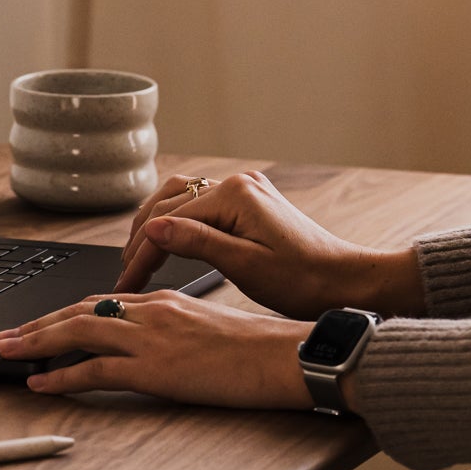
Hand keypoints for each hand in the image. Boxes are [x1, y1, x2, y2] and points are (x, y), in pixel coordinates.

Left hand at [0, 291, 314, 406]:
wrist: (287, 357)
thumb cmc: (260, 352)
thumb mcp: (210, 332)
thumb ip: (177, 334)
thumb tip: (156, 351)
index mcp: (165, 302)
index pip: (100, 302)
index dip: (64, 313)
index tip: (39, 324)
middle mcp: (152, 312)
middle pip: (78, 311)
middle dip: (37, 324)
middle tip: (5, 336)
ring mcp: (151, 338)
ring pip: (77, 332)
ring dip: (35, 342)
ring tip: (6, 353)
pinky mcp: (155, 368)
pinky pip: (94, 370)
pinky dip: (61, 377)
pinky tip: (39, 383)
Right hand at [114, 171, 424, 318]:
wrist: (346, 282)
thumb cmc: (304, 280)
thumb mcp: (244, 267)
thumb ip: (195, 243)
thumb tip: (153, 229)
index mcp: (234, 195)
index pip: (168, 221)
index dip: (141, 255)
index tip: (125, 284)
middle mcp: (236, 184)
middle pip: (167, 203)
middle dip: (141, 239)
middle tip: (124, 275)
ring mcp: (243, 191)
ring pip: (179, 200)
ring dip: (154, 226)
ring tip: (137, 257)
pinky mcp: (249, 204)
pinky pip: (199, 206)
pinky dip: (176, 223)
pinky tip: (166, 241)